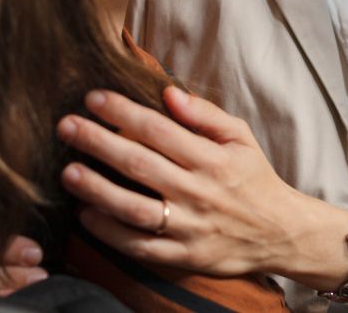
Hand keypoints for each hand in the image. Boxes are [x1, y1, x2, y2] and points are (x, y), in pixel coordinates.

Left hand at [57, 87, 306, 275]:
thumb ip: (205, 114)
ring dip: (98, 190)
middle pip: (140, 164)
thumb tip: (167, 91)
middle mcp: (199, 192)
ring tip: (68, 172)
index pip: (159, 130)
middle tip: (66, 126)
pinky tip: (86, 214)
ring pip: (136, 208)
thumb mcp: (240, 137)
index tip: (93, 99)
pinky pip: (141, 246)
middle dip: (99, 143)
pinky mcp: (184, 256)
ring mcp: (191, 227)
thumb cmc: (253, 178)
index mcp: (213, 159)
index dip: (123, 112)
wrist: (280, 232)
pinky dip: (111, 232)